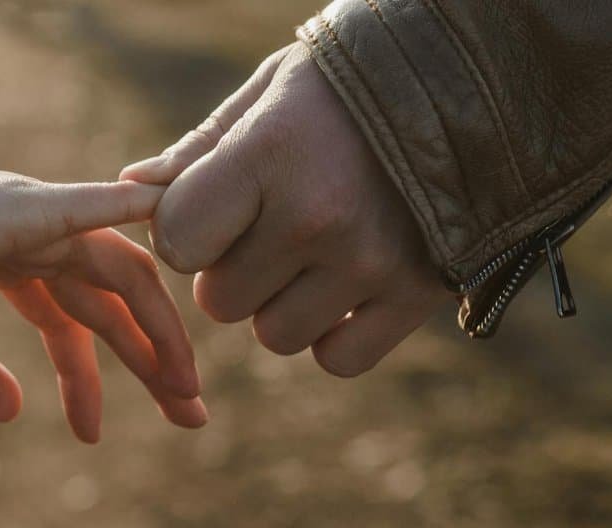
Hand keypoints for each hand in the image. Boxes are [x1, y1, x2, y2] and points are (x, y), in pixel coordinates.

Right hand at [0, 164, 206, 442]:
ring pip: (124, 275)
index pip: (68, 320)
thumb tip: (11, 412)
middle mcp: (32, 236)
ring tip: (187, 391)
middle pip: (111, 301)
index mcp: (5, 260)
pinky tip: (177, 218)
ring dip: (161, 329)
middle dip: (152, 358)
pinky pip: (98, 212)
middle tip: (189, 416)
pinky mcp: (28, 207)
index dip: (88, 376)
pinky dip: (139, 212)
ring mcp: (35, 216)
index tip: (95, 435)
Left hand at [121, 44, 451, 376]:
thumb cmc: (348, 86)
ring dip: (279, 306)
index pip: (180, 241)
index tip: (214, 211)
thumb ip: (199, 151)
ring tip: (312, 253)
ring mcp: (371, 262)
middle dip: (233, 270)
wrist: (478, 83)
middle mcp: (318, 215)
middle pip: (221, 301)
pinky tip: (343, 290)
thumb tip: (133, 192)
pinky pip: (338, 360)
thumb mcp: (268, 94)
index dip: (186, 233)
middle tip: (272, 226)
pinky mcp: (417, 296)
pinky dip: (331, 337)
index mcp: (270, 153)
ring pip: (274, 336)